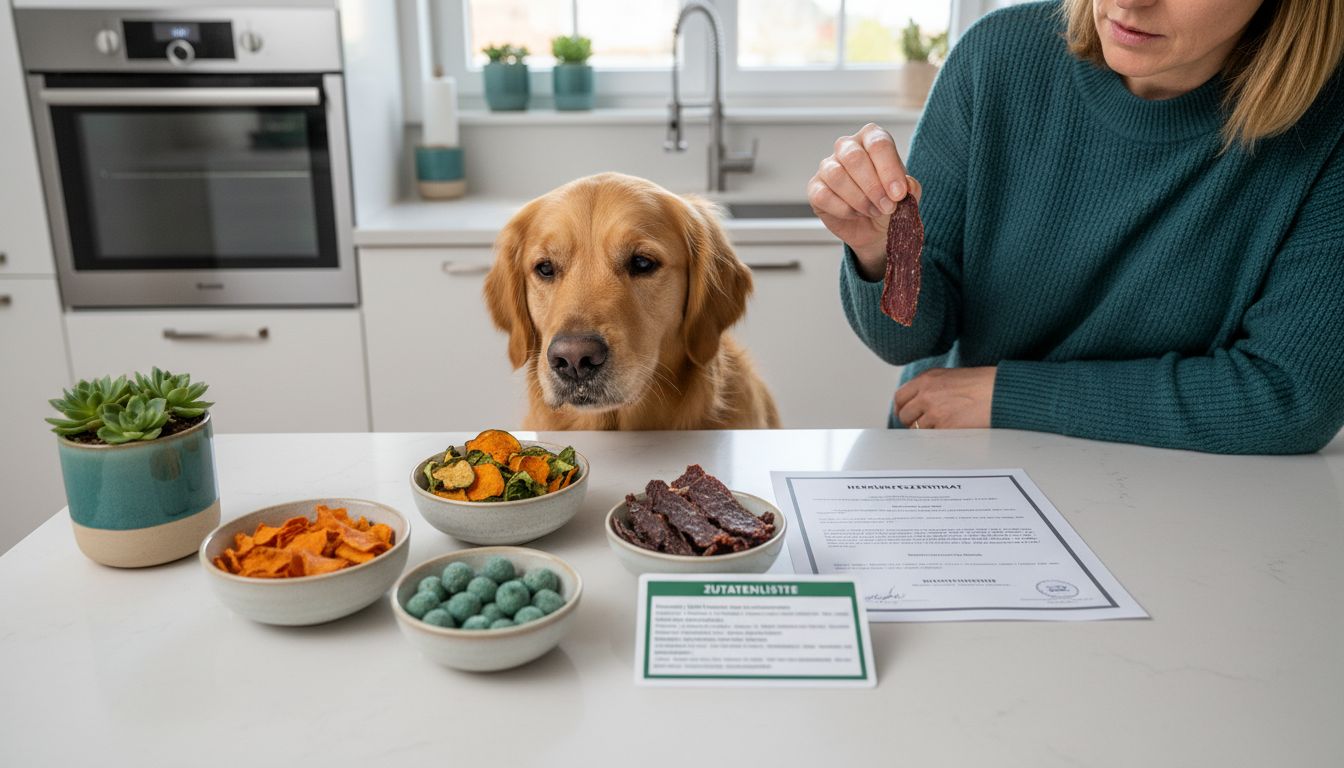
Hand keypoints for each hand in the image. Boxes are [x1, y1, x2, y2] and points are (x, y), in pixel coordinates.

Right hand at [807, 123, 921, 280]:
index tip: (898, 194)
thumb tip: (907, 186)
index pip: (878, 143)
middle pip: (854, 157)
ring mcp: (828, 167)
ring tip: (873, 211)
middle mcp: (847, 147)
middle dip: (873, 187)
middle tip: (887, 207)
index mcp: (871, 139)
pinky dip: (843, 209)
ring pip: (836, 175)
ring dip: (859, 199)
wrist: (875, 229)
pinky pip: (823, 195)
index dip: (889, 170)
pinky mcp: (815, 188)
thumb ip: (910, 188)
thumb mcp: (906, 197)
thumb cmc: (889, 204)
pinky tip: (855, 213)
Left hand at [894, 367, 995, 428]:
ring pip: (917, 429)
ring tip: (943, 426)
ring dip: (926, 431)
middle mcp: (926, 394)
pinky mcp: (945, 426)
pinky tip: (950, 430)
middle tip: (921, 425)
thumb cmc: (982, 383)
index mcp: (926, 378)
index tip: (905, 415)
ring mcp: (934, 411)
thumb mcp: (950, 376)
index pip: (900, 397)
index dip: (901, 408)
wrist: (999, 391)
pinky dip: (938, 437)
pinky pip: (932, 437)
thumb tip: (918, 402)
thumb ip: (931, 387)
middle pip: (904, 415)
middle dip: (911, 422)